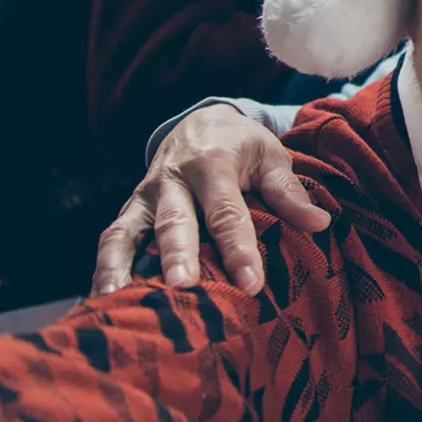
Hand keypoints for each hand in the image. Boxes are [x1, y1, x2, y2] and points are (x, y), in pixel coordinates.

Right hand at [91, 104, 326, 295]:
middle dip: (178, 256)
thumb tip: (320, 224)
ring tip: (119, 301)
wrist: (200, 120)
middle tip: (183, 288)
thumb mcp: (270, 156)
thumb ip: (289, 191)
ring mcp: (145, 195)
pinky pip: (112, 236)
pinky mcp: (130, 208)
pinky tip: (101, 298)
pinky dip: (104, 266)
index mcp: (213, 163)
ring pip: (128, 230)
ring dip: (121, 265)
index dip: (238, 248)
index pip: (227, 212)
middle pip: (174, 222)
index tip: (251, 284)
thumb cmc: (242, 145)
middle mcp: (173, 179)